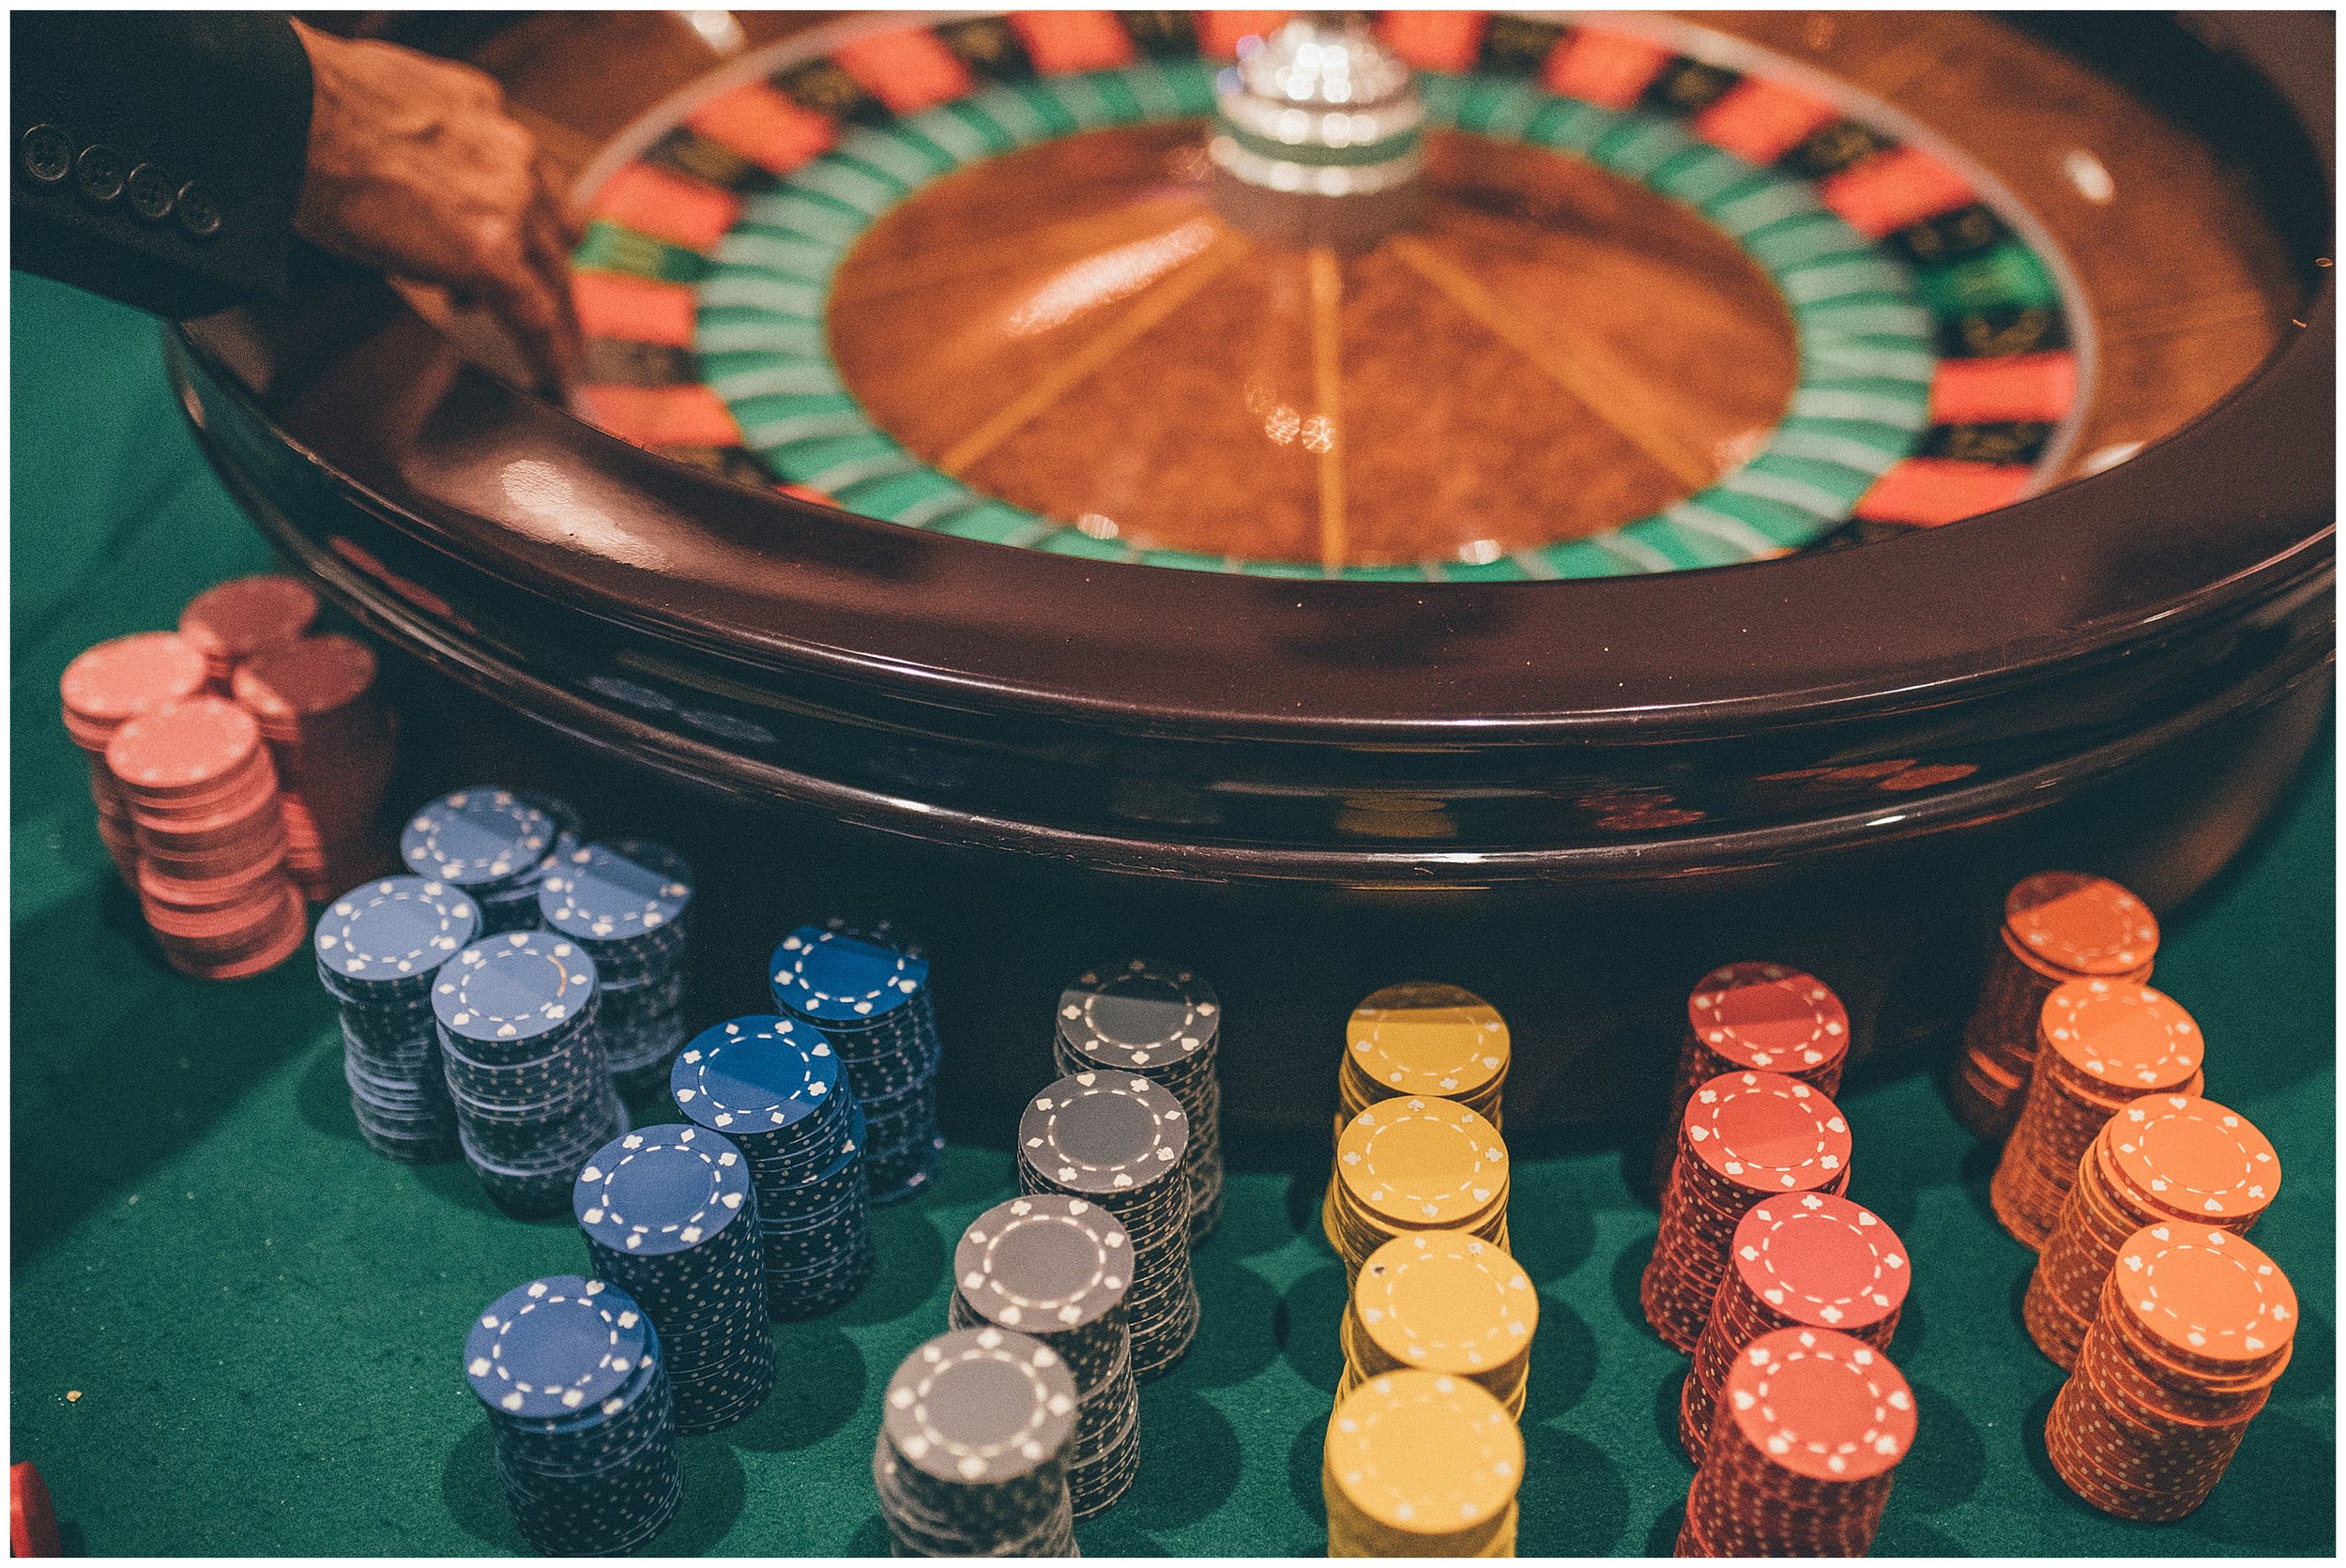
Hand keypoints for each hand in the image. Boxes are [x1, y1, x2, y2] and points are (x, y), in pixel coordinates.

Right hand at [289, 19, 582, 390]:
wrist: (288, 112)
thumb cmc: (307, 108)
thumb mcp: (386, 110)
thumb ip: (421, 151)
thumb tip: (410, 192)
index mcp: (482, 114)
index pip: (532, 180)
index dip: (539, 226)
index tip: (540, 254)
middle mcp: (509, 155)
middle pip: (556, 231)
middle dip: (553, 274)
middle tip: (555, 312)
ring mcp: (507, 202)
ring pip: (555, 274)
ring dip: (556, 314)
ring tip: (552, 351)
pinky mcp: (489, 250)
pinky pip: (534, 313)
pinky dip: (546, 351)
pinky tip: (551, 378)